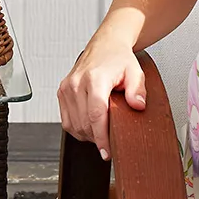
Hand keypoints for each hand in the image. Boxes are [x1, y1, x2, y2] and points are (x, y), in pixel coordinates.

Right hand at [58, 36, 145, 159]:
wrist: (105, 46)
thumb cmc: (118, 59)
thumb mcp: (135, 72)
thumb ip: (137, 89)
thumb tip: (137, 105)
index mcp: (94, 78)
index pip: (96, 114)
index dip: (102, 137)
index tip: (108, 152)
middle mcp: (76, 83)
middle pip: (85, 123)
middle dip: (98, 138)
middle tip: (112, 142)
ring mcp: (67, 87)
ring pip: (74, 125)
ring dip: (88, 135)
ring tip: (102, 132)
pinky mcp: (62, 92)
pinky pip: (67, 122)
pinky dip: (78, 129)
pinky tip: (90, 125)